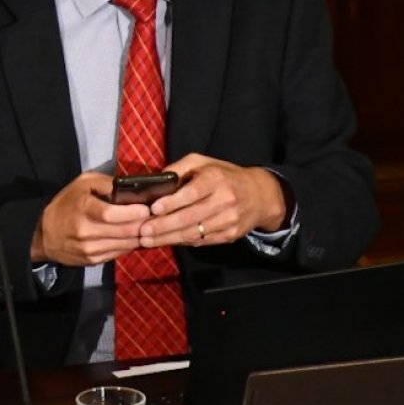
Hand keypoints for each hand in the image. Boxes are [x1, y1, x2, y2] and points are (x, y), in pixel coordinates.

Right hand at [31, 171, 152, 265]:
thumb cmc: (67, 204)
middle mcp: (85, 231)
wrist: (44, 234)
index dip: (133, 212)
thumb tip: (132, 187)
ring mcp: (89, 249)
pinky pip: (120, 253)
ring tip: (147, 226)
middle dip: (144, 224)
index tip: (146, 209)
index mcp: (83, 209)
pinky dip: (130, 244)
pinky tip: (132, 236)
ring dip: (140, 236)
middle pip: (125, 231)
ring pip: (126, 244)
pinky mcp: (93, 260)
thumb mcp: (83, 183)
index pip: (111, 214)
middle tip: (154, 217)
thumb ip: (107, 183)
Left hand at [141, 154, 287, 248]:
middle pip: (190, 217)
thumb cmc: (223, 176)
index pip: (192, 193)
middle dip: (163, 226)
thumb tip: (156, 180)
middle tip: (143, 231)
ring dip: (169, 238)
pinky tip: (167, 241)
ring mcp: (229, 220)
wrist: (260, 195)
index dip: (172, 202)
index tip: (154, 209)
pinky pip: (202, 241)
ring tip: (148, 240)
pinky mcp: (230, 235)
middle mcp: (225, 200)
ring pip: (195, 233)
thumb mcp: (202, 162)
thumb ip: (178, 168)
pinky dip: (183, 242)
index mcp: (216, 179)